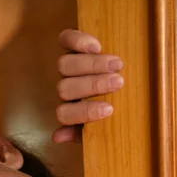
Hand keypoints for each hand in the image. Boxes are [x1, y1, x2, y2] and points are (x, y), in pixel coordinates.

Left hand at [53, 29, 123, 143]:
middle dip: (93, 85)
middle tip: (118, 83)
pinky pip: (65, 40)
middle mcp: (64, 88)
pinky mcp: (69, 44)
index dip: (84, 112)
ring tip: (117, 65)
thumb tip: (57, 136)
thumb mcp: (94, 125)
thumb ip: (79, 133)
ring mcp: (65, 66)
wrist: (108, 78)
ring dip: (92, 64)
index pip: (65, 114)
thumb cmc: (103, 107)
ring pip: (65, 65)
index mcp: (68, 110)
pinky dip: (79, 41)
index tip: (109, 109)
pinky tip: (97, 46)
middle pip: (65, 88)